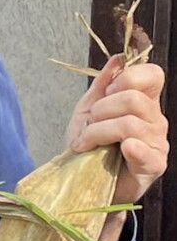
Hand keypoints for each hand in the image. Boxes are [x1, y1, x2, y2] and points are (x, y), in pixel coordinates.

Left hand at [66, 56, 168, 238]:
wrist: (84, 182)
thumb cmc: (90, 146)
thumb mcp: (88, 110)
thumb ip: (102, 85)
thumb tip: (117, 58)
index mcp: (144, 102)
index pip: (153, 74)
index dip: (127, 78)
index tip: (107, 93)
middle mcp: (156, 120)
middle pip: (133, 99)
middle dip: (101, 110)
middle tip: (89, 126)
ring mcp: (158, 143)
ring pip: (130, 123)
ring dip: (98, 131)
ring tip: (87, 142)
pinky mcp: (154, 165)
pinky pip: (142, 149)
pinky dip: (126, 147)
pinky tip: (117, 150)